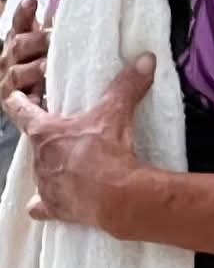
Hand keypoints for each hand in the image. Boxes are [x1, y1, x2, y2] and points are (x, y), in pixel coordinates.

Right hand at [3, 0, 49, 106]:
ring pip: (17, 71)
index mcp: (20, 40)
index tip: (32, 0)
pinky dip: (29, 95)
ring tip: (47, 65)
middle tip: (54, 38)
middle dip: (36, 41)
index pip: (20, 23)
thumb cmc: (50, 61)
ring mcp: (9, 79)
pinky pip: (18, 99)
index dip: (24, 12)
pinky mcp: (11, 101)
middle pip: (18, 45)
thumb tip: (77, 7)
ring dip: (34, 68)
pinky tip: (39, 94)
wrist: (39, 98)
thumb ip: (58, 29)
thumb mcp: (53, 44)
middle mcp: (10, 57)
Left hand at [7, 55, 153, 236]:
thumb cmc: (107, 152)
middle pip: (37, 143)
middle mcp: (38, 158)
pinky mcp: (53, 207)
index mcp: (45, 132)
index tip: (16, 97)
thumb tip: (144, 60)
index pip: (21, 111)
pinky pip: (40, 205)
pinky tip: (54, 200)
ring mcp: (44, 184)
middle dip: (49, 138)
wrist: (115, 195)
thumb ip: (127, 85)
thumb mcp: (117, 112)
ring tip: (72, 164)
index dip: (18, 102)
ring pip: (41, 171)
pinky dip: (45, 202)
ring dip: (53, 166)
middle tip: (68, 133)